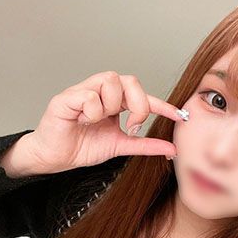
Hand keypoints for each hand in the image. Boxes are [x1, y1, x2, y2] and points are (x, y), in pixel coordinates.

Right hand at [24, 71, 180, 173]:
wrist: (57, 158)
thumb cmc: (84, 146)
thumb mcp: (121, 146)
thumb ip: (145, 144)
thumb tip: (172, 148)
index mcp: (115, 102)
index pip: (144, 97)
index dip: (163, 105)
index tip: (180, 116)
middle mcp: (102, 92)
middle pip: (130, 80)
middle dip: (138, 104)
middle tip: (132, 125)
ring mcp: (84, 91)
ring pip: (110, 80)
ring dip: (111, 106)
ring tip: (99, 121)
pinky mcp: (67, 97)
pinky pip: (89, 95)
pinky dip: (92, 111)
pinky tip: (84, 121)